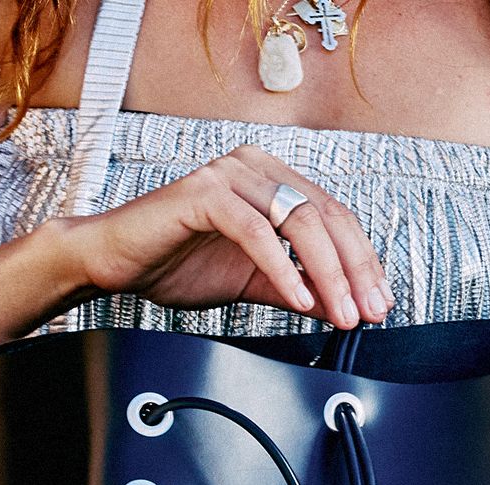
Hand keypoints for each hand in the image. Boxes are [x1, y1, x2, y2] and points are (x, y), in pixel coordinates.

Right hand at [55, 144, 392, 328]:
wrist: (112, 263)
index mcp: (271, 179)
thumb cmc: (173, 263)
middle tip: (368, 313)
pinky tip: (298, 299)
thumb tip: (342, 308)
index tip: (377, 303)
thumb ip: (296, 288)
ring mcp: (230, 175)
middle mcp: (255, 166)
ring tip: (340, 312)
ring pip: (299, 222)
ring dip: (327, 273)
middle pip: (326, 217)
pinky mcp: (205, 193)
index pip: (334, 217)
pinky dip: (283, 269)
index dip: (362, 262)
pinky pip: (257, 232)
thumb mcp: (250, 281)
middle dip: (354, 271)